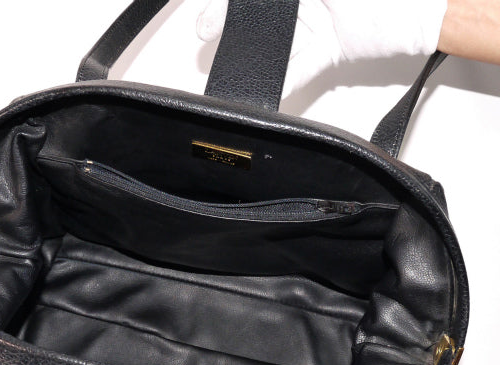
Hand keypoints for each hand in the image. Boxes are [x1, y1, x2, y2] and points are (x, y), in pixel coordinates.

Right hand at [197, 0, 446, 93]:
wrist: (425, 11)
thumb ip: (286, 0)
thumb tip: (261, 4)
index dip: (230, 3)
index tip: (208, 12)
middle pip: (263, 13)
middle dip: (234, 24)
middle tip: (207, 33)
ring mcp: (318, 22)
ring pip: (278, 40)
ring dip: (256, 53)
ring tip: (233, 62)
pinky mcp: (330, 49)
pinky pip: (301, 65)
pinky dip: (285, 79)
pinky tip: (267, 88)